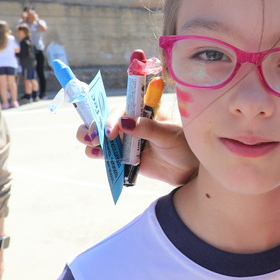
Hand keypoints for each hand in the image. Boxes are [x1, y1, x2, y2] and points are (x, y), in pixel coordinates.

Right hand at [76, 109, 197, 186]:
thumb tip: (124, 122)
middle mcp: (131, 124)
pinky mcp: (124, 156)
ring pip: (100, 136)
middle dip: (94, 126)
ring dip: (90, 138)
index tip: (111, 131)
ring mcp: (126, 140)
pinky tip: (96, 154)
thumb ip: (147, 128)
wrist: (189, 169)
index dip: (112, 118)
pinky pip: (106, 153)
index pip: (122, 109)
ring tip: (92, 146)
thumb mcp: (168, 135)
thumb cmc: (184, 146)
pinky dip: (96, 152)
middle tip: (94, 138)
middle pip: (105, 120)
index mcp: (143, 112)